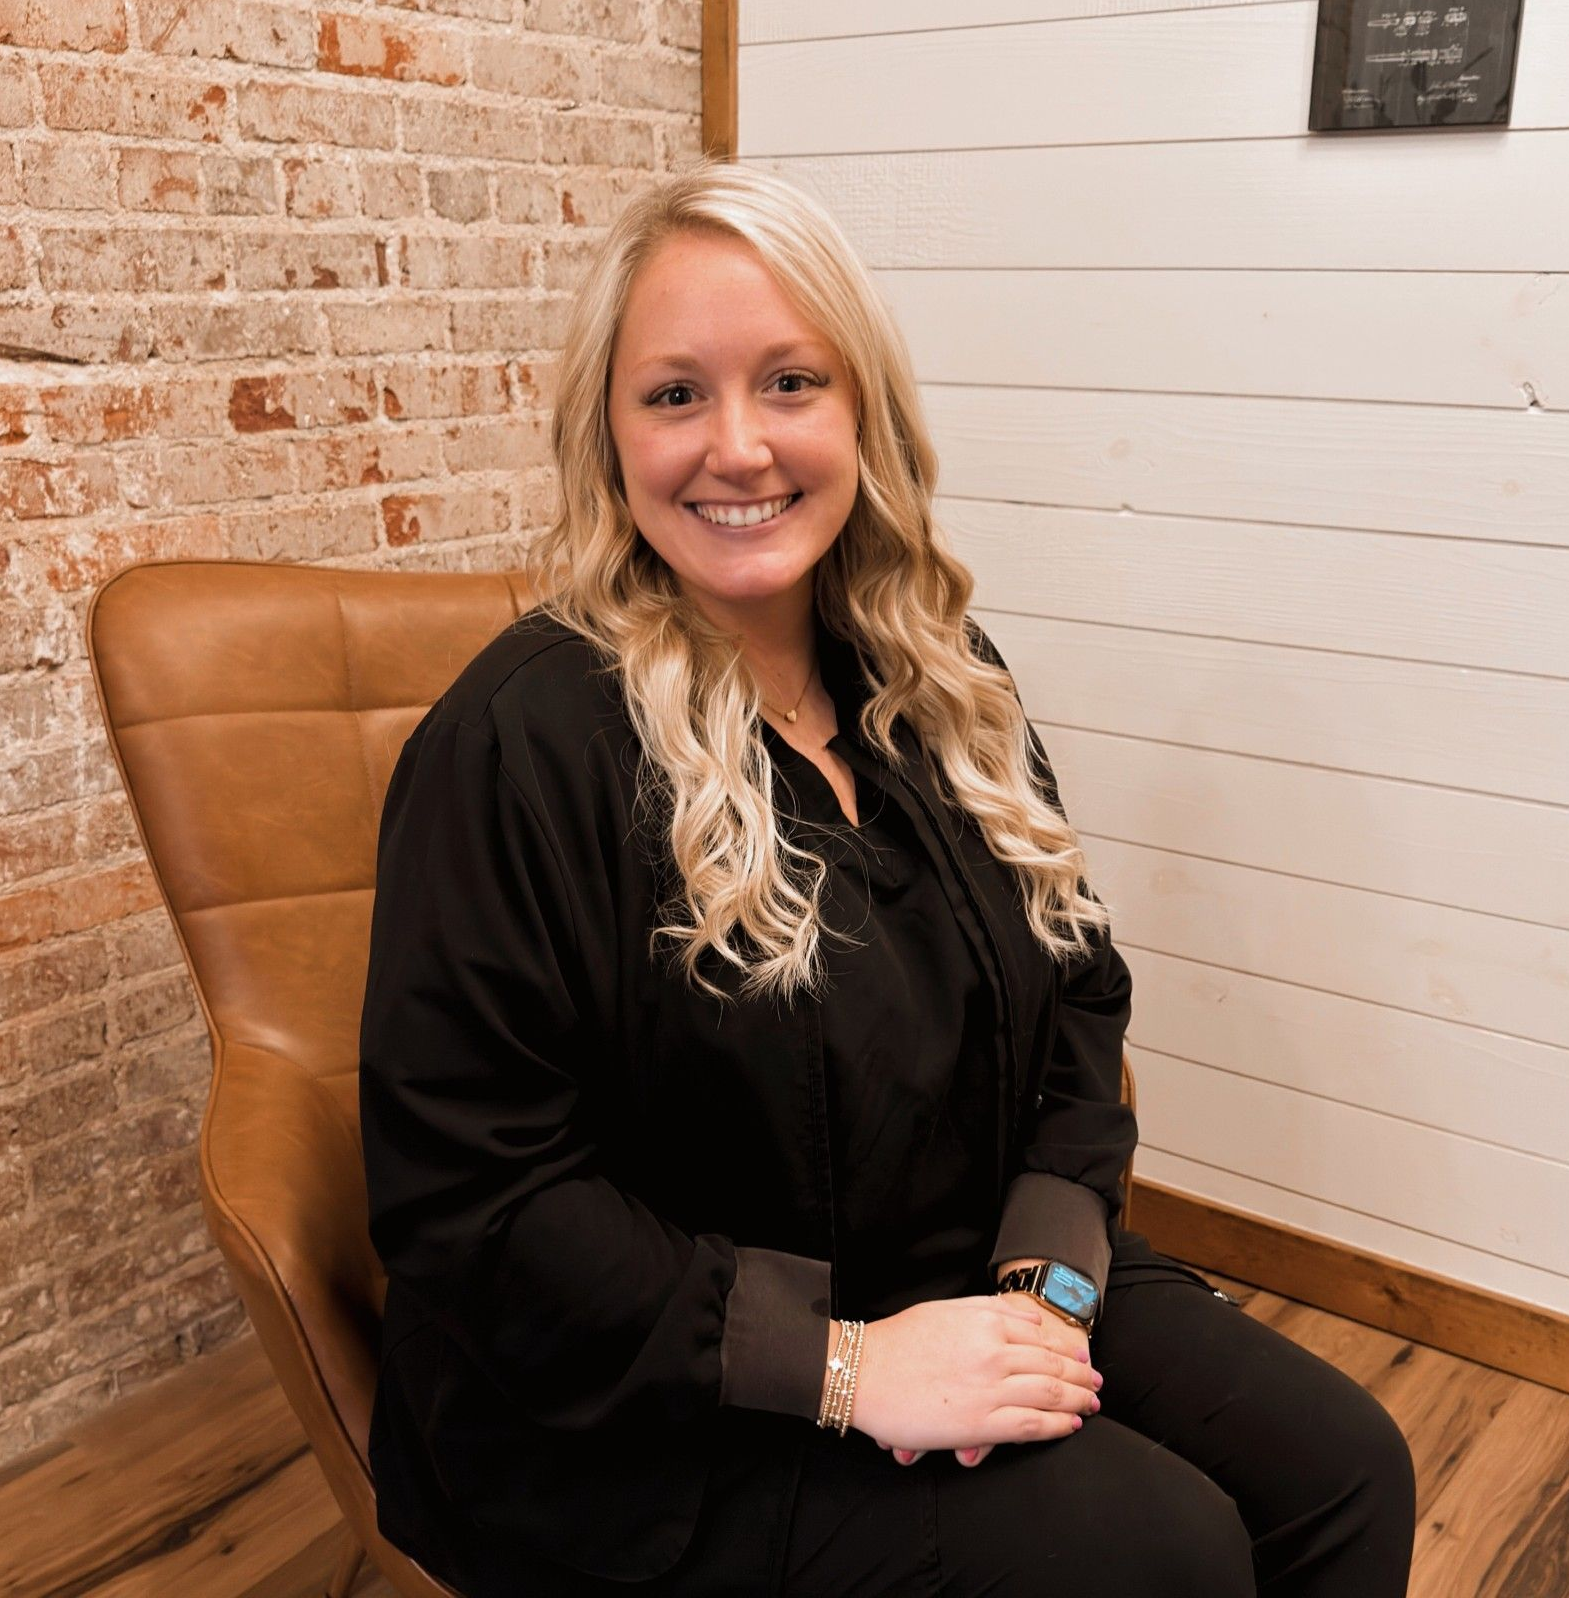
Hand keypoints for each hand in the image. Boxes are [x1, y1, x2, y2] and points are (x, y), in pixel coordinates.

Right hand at [851, 1293, 1099, 1459]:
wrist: (863, 1372)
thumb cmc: (898, 1340)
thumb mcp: (945, 1309)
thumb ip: (989, 1309)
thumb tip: (1028, 1316)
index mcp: (985, 1322)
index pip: (1041, 1337)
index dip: (1066, 1350)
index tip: (1081, 1357)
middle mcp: (994, 1352)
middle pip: (1053, 1365)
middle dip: (1081, 1376)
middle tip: (1097, 1384)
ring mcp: (990, 1388)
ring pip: (1050, 1393)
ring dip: (1078, 1399)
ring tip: (1091, 1404)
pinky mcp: (981, 1422)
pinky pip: (1032, 1425)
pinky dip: (1057, 1426)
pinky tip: (1069, 1426)